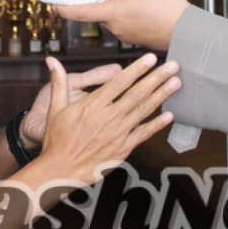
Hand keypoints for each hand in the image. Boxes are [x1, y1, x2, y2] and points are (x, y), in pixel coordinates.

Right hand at [38, 53, 179, 182]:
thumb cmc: (57, 139)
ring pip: (143, 110)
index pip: (119, 82)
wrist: (60, 170)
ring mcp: (118, 133)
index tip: (151, 58)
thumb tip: (51, 60)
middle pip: (137, 93)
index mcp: (93, 105)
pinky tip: (169, 115)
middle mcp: (108, 117)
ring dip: (161, 96)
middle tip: (174, 66)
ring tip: (176, 83)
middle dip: (156, 78)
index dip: (137, 69)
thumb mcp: (55, 108)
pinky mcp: (123, 148)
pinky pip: (143, 134)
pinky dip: (157, 124)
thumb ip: (58, 82)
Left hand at [54, 0, 189, 50]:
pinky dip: (130, 14)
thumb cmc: (166, 7)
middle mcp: (114, 28)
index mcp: (112, 13)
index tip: (49, 2)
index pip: (79, 12)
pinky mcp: (134, 38)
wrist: (187, 32)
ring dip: (120, 7)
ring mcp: (124, 35)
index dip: (61, 6)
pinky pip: (124, 22)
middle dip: (104, 0)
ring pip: (113, 16)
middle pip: (99, 11)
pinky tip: (147, 10)